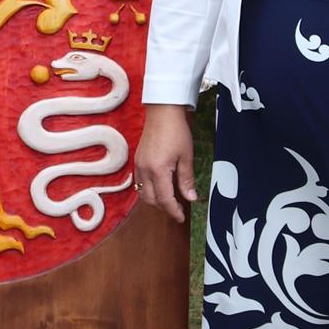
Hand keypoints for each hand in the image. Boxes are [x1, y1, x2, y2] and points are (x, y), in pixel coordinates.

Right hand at [134, 104, 198, 222]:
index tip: (181, 217)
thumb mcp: (186, 157)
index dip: (174, 211)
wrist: (162, 111)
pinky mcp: (138, 160)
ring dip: (155, 200)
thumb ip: (186, 180)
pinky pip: (139, 182)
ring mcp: (139, 165)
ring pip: (142, 192)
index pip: (165, 199)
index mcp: (158, 170)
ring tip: (169, 199)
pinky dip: (148, 189)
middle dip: (164, 208)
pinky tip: (159, 186)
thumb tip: (190, 198)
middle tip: (177, 209)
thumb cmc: (176, 131)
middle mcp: (145, 170)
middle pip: (151, 200)